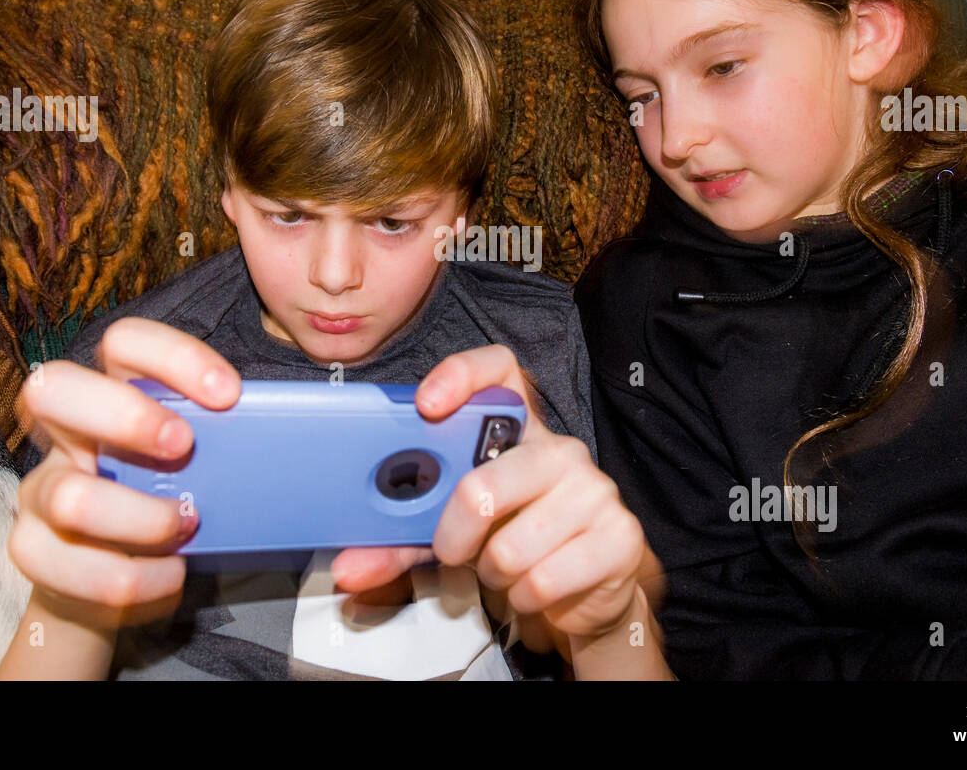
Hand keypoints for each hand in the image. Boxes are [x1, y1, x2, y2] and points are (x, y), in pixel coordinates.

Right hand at [8, 317, 240, 630]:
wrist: (118, 579)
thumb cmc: (173, 498)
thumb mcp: (201, 459)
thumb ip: (225, 438)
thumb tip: (304, 431)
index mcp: (112, 390)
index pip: (124, 342)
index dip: (173, 357)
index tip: (229, 394)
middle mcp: (65, 431)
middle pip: (54, 388)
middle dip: (126, 416)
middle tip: (184, 446)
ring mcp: (42, 489)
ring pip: (67, 495)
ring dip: (139, 517)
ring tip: (185, 526)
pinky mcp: (32, 548)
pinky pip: (65, 563)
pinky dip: (131, 578)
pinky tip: (169, 574)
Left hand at [332, 344, 653, 652]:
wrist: (582, 592)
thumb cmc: (511, 541)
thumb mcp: (450, 534)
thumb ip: (398, 543)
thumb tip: (348, 569)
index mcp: (519, 430)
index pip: (500, 370)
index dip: (461, 376)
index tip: (427, 405)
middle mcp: (560, 450)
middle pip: (486, 481)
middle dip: (454, 531)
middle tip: (451, 548)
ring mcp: (595, 491)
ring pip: (511, 544)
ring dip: (493, 572)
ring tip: (505, 566)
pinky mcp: (618, 537)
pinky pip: (543, 578)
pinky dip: (525, 596)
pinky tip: (534, 586)